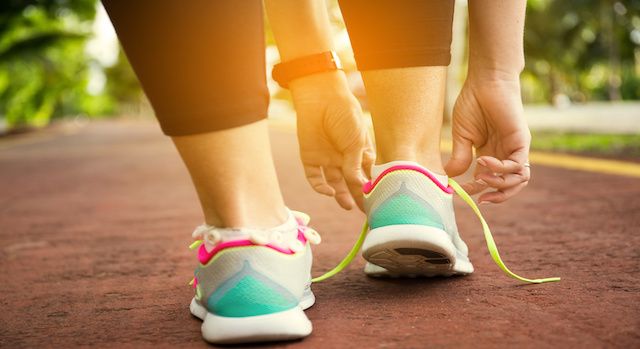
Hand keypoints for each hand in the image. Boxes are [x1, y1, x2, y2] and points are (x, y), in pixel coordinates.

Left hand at [290, 71, 373, 209]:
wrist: (321, 98)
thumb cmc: (345, 116)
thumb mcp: (356, 142)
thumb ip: (355, 166)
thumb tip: (359, 187)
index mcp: (359, 152)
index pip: (367, 175)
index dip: (371, 188)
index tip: (377, 202)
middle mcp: (344, 158)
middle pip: (351, 183)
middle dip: (357, 196)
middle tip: (363, 211)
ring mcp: (327, 159)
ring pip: (334, 183)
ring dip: (340, 196)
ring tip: (348, 206)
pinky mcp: (311, 158)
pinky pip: (315, 178)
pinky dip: (321, 187)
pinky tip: (329, 192)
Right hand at [445, 74, 530, 203]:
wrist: (485, 81)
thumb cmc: (472, 103)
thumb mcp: (462, 136)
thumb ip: (460, 157)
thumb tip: (450, 177)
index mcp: (491, 155)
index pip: (489, 181)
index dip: (476, 190)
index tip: (461, 192)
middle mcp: (505, 154)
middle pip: (510, 186)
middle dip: (497, 196)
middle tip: (479, 197)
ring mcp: (515, 148)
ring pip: (519, 180)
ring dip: (501, 185)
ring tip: (482, 178)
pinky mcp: (521, 141)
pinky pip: (517, 165)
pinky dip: (501, 169)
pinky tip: (484, 161)